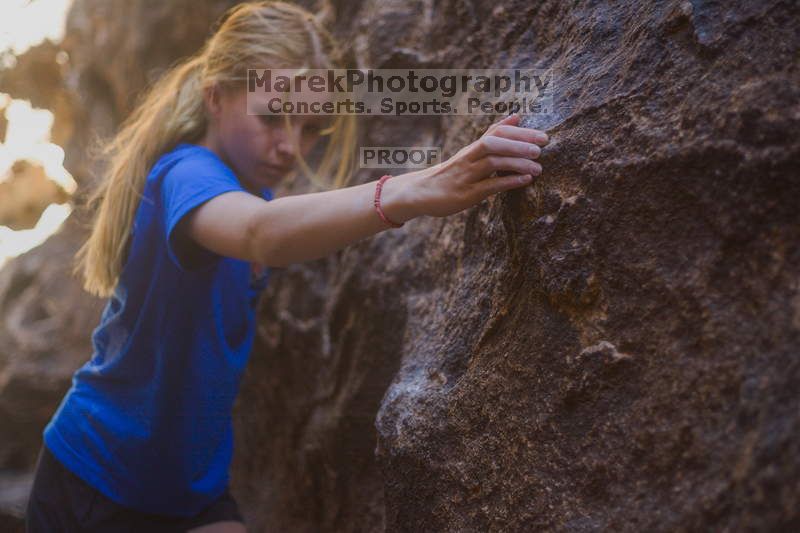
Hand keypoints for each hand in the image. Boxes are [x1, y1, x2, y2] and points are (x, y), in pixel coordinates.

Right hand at [407, 113, 548, 217]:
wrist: (421, 192)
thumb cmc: (453, 172)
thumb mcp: (471, 152)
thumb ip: (493, 134)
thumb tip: (516, 115)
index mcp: (473, 148)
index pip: (496, 133)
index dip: (520, 133)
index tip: (542, 136)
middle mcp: (469, 159)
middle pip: (493, 144)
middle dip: (519, 144)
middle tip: (542, 147)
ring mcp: (466, 176)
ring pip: (492, 163)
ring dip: (517, 163)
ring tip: (538, 167)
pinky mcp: (466, 195)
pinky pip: (488, 186)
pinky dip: (508, 182)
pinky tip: (524, 180)